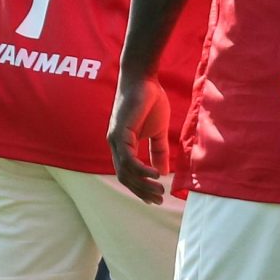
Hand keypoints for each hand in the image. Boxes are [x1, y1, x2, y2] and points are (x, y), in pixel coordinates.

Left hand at [108, 75, 172, 203]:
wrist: (143, 79)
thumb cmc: (150, 101)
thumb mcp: (157, 132)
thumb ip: (158, 151)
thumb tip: (164, 172)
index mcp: (123, 146)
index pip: (128, 174)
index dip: (141, 188)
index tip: (156, 198)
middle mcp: (115, 145)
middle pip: (125, 178)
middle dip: (142, 191)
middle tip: (158, 200)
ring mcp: (115, 140)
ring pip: (125, 172)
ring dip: (143, 184)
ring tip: (160, 190)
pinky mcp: (119, 134)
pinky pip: (128, 159)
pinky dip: (141, 170)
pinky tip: (155, 174)